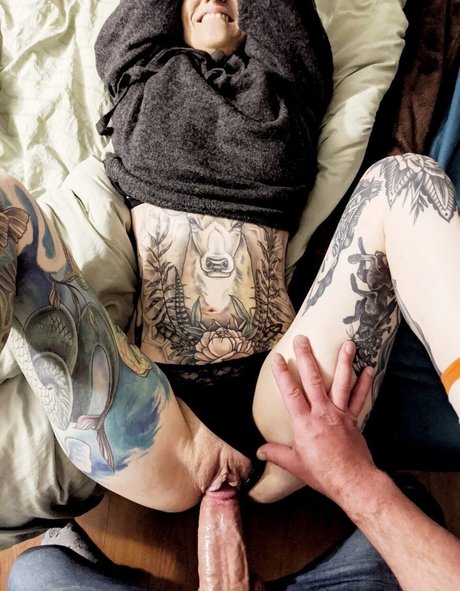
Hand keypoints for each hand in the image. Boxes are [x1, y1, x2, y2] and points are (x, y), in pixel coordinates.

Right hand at [256, 336, 375, 504]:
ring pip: (342, 382)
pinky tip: (369, 368)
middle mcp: (322, 413)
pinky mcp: (353, 419)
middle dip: (307, 357)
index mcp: (304, 422)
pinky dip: (365, 383)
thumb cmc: (323, 474)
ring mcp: (340, 413)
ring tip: (348, 343)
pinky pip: (359, 398)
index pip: (290, 392)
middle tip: (303, 338)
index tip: (278, 357)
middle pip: (313, 379)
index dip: (283, 373)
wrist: (353, 482)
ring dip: (345, 361)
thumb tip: (259, 451)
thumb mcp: (295, 464)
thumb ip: (276, 454)